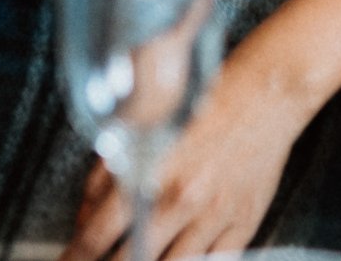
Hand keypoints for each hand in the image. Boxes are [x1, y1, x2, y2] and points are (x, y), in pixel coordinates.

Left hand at [58, 63, 307, 260]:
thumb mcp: (145, 131)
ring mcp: (214, 216)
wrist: (266, 95)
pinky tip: (181, 260)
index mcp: (150, 174)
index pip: (96, 236)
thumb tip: (84, 221)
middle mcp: (181, 200)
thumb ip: (107, 176)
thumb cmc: (204, 107)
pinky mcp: (244, 223)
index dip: (74, 258)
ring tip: (142, 258)